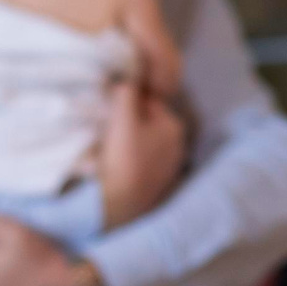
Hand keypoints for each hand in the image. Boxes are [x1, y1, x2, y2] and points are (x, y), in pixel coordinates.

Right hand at [97, 82, 185, 230]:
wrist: (122, 203)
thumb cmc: (123, 157)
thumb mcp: (122, 118)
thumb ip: (126, 93)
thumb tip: (127, 82)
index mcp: (172, 125)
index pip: (148, 102)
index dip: (128, 104)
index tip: (111, 112)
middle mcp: (177, 145)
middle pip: (148, 123)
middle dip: (131, 123)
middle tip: (109, 131)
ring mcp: (170, 166)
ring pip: (146, 143)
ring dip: (131, 143)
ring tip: (111, 150)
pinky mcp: (159, 183)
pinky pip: (144, 163)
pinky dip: (133, 162)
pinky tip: (119, 167)